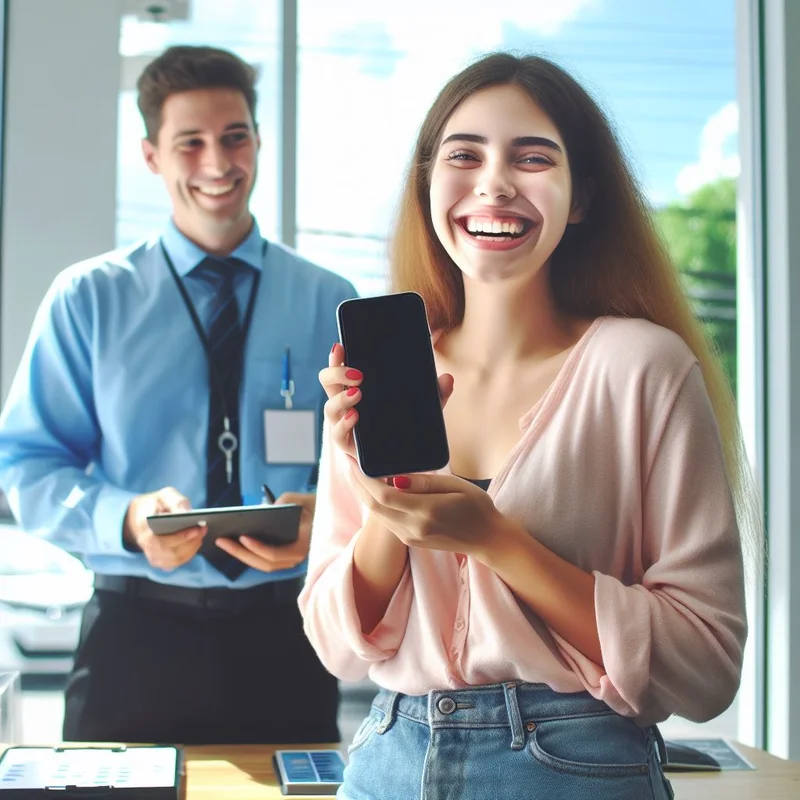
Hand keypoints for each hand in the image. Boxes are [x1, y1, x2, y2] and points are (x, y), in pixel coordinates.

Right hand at [123, 486, 205, 570]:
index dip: (180, 537)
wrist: (141, 516)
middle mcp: (145, 545)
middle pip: (170, 552)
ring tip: (202, 534)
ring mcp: (152, 556)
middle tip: (204, 529)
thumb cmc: (155, 504)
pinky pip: (177, 562)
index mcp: (143, 527)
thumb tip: (187, 513)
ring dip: (192, 548)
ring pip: (175, 559)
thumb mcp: (164, 495)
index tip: (196, 529)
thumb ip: (175, 502)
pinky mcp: (161, 561)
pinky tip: (196, 542)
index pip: (159, 539)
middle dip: (190, 542)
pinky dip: (189, 553)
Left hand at [214, 492, 315, 571]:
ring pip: (263, 564)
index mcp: (302, 546)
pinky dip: (249, 553)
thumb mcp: (306, 499)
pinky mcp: (285, 557)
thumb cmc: (319, 507)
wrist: (332, 517)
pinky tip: (235, 543)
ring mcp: (290, 560)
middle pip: (264, 563)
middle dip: (240, 553)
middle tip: (221, 540)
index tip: (242, 537)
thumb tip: (267, 508)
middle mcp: (296, 558)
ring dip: (242, 554)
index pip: (275, 554)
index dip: (257, 548)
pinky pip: (265, 559)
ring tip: (223, 542)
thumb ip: (288, 499)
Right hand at [318, 342, 454, 458]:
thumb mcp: (423, 408)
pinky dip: (344, 425)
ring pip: (329, 407)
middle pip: (327, 382)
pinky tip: (355, 417)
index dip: (336, 356)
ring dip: (341, 399)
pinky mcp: (348, 445)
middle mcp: (345, 404)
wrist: (404, 462)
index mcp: (357, 388)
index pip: (341, 368)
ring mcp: (344, 425)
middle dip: (336, 373)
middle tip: (358, 374)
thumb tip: (447, 378)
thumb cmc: (407, 427)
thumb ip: (436, 394)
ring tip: (358, 394)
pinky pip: (338, 434)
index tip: (341, 346)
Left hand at [347, 466, 512, 557]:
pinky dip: (376, 503)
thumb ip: (424, 482)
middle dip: (357, 484)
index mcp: (425, 512)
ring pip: (376, 514)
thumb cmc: (476, 506)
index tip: (355, 460)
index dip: (364, 477)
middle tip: (350, 463)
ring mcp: (410, 537)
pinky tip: (375, 488)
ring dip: (363, 494)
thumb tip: (394, 476)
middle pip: (373, 505)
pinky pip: (386, 520)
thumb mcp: (455, 485)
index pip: (383, 494)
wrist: (487, 539)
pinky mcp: (410, 541)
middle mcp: (413, 528)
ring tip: (358, 472)